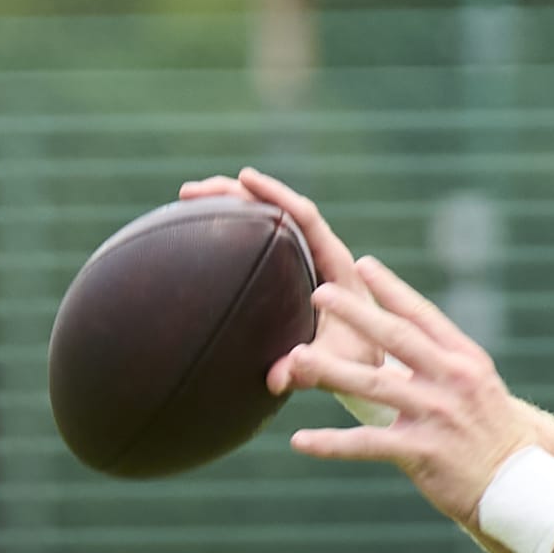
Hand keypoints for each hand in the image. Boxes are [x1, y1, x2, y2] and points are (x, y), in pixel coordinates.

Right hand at [179, 167, 378, 393]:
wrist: (369, 367)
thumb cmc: (362, 363)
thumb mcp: (343, 365)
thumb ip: (315, 369)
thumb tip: (279, 376)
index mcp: (338, 265)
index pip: (306, 217)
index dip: (277, 194)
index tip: (244, 177)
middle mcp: (320, 257)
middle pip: (277, 210)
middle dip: (236, 194)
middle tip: (190, 191)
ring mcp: (302, 264)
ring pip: (265, 224)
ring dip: (228, 209)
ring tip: (184, 201)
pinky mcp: (287, 278)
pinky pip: (258, 247)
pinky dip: (229, 235)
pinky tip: (194, 235)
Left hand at [275, 256, 535, 525]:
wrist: (522, 484)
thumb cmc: (493, 434)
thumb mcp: (476, 388)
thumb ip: (439, 364)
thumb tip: (397, 340)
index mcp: (466, 360)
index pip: (424, 316)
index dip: (393, 289)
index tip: (364, 264)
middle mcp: (453, 381)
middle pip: (397, 338)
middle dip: (357, 312)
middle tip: (321, 292)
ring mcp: (437, 415)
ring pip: (374, 385)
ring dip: (332, 370)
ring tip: (298, 357)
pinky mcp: (423, 452)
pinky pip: (367, 445)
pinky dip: (330, 444)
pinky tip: (299, 440)